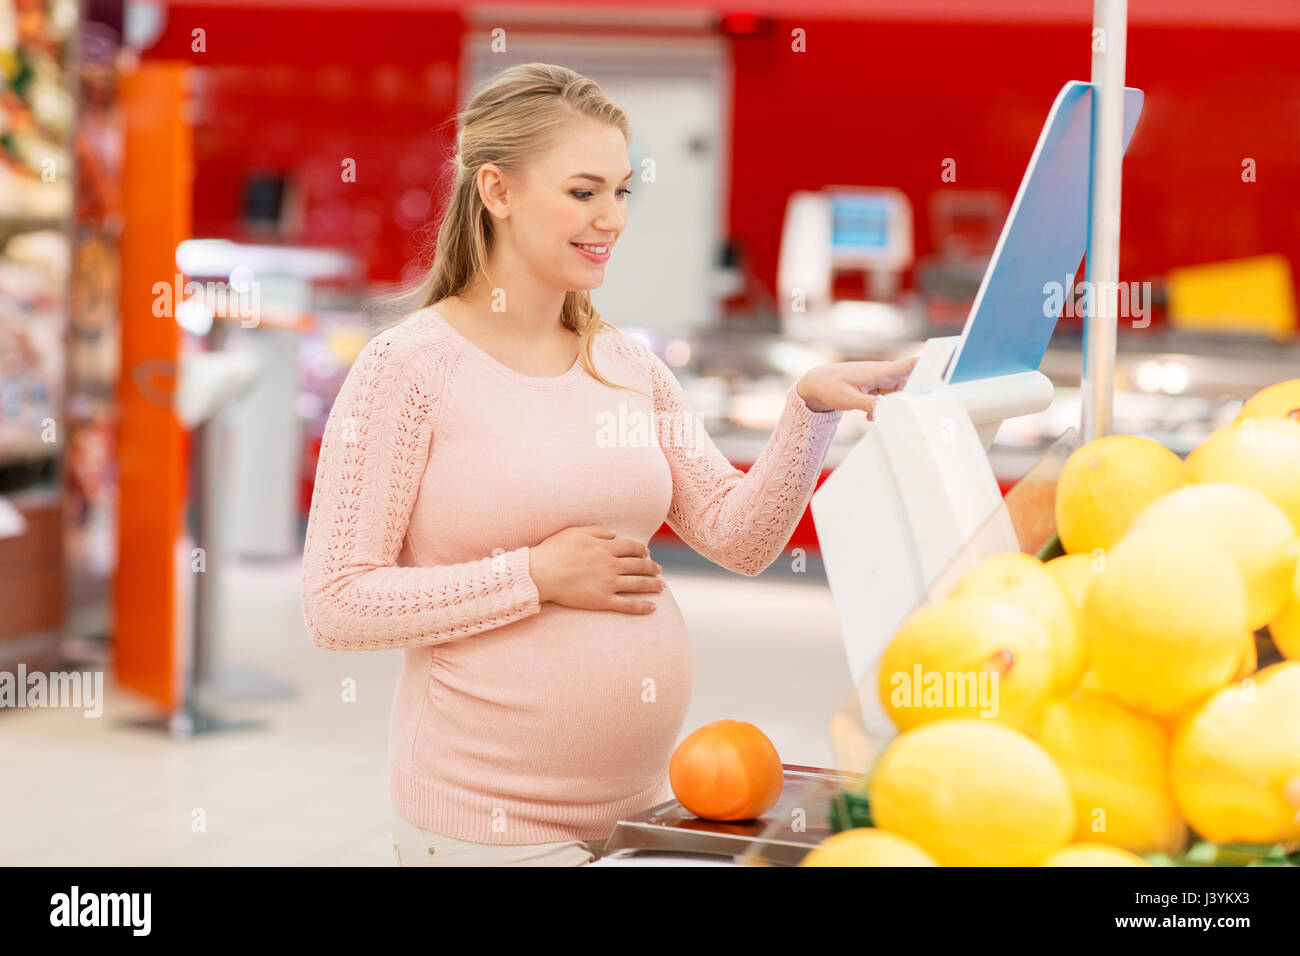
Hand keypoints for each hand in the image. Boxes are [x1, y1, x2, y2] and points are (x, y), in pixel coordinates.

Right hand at [528, 525, 663, 613]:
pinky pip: (627, 604)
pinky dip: (642, 606)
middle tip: (659, 570)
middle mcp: (610, 565)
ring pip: (638, 584)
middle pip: (639, 565)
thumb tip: (614, 533)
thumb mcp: (574, 532)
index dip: (642, 550)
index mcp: (605, 548)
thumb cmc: (554, 551)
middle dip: (652, 567)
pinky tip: (653, 607)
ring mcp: (608, 583)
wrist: (541, 573)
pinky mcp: (602, 600)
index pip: (631, 547)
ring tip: (662, 586)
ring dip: (653, 585)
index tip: (647, 553)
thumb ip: (596, 531)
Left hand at [796, 356, 919, 416]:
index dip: (931, 363)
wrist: (816, 384)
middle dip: (909, 399)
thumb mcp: (848, 399)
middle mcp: (884, 373)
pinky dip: (883, 407)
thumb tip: (886, 410)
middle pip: (910, 384)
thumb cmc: (830, 387)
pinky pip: (889, 397)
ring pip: (899, 394)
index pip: (911, 364)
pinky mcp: (876, 387)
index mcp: (880, 371)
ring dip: (891, 406)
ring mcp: (881, 379)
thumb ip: (869, 404)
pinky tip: (870, 415)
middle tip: (897, 411)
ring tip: (871, 416)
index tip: (948, 364)